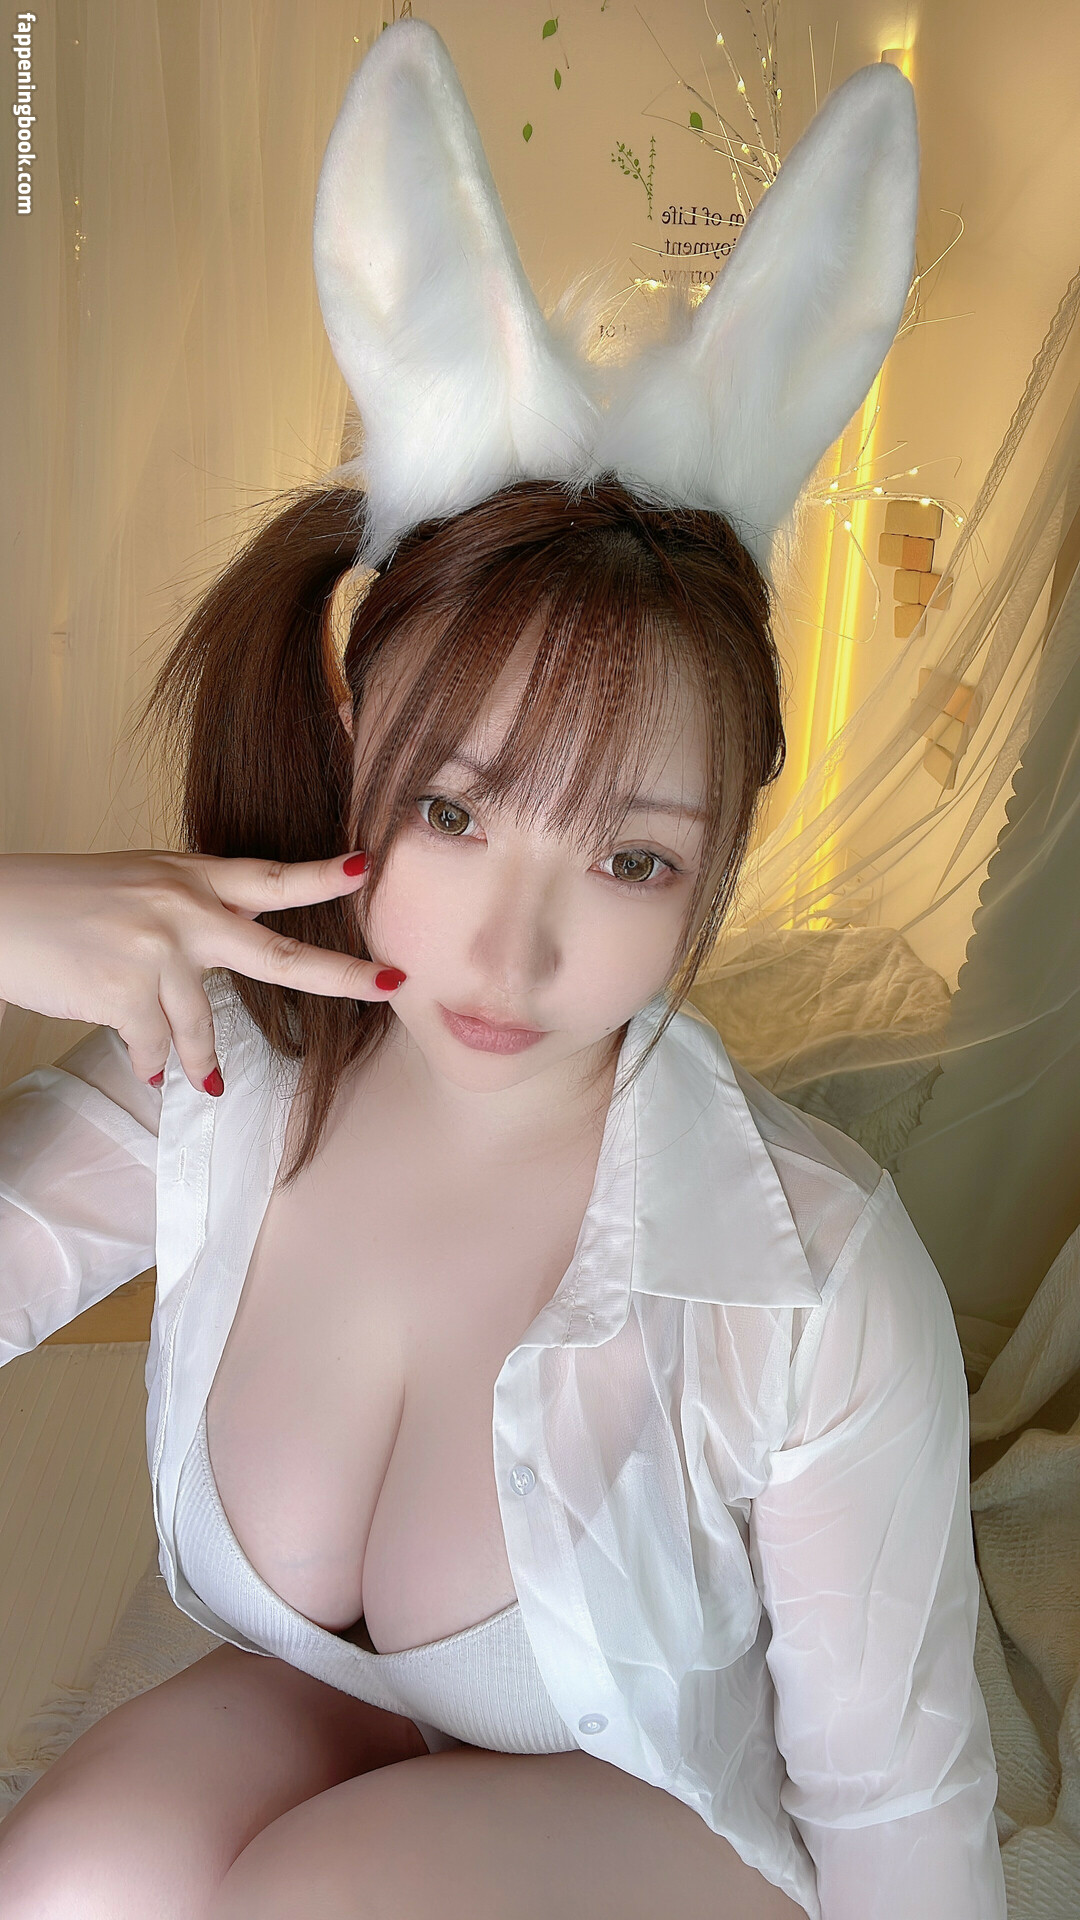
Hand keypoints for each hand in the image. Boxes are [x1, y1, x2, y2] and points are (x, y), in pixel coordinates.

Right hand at [0, 848, 399, 1093]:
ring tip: (200, 1077)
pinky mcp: (126, 993)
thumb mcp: (141, 883)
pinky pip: (157, 1049)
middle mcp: (182, 909)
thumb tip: (246, 944)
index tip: (368, 867)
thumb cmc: (67, 903)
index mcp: (190, 876)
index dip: (322, 874)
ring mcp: (157, 951)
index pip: (270, 876)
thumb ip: (196, 907)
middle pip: (280, 953)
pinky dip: (150, 1062)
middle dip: (342, 974)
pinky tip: (140, 1062)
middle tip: (392, 985)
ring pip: (202, 1026)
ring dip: (196, 1058)